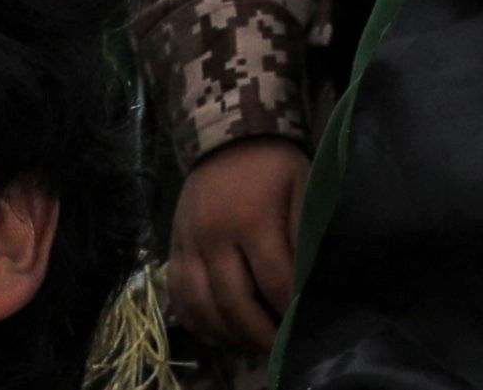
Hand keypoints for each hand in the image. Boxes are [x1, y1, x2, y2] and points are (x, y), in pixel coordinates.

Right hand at [165, 136, 310, 355]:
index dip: (288, 311)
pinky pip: (177, 293)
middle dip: (259, 333)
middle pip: (234, 302)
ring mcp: (188, 242)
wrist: (226, 135)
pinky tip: (216, 331)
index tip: (301, 328)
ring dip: (226, 332)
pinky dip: (194, 320)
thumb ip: (304, 233)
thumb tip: (309, 283)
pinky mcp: (173, 245)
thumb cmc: (273, 167)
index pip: (273, 282)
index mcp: (252, 219)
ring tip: (249, 341)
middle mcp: (214, 235)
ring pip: (201, 305)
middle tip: (278, 347)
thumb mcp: (302, 187)